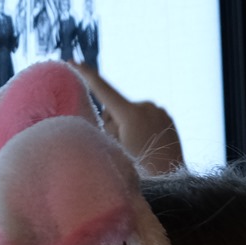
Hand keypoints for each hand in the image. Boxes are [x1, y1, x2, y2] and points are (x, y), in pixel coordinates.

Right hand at [70, 63, 184, 175]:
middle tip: (120, 148)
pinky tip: (145, 147)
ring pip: (129, 114)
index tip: (73, 61)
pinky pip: (144, 118)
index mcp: (132, 113)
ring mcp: (160, 110)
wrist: (172, 183)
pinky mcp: (167, 117)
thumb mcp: (113, 151)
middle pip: (115, 108)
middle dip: (112, 124)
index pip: (103, 89)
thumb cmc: (139, 172)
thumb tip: (105, 120)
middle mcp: (147, 106)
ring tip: (136, 151)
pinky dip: (139, 129)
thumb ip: (104, 130)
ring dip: (126, 128)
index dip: (86, 75)